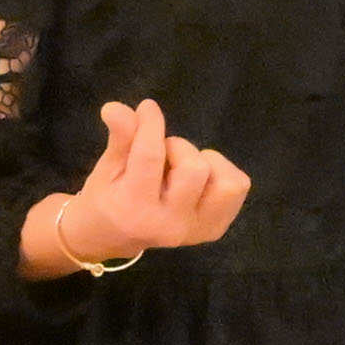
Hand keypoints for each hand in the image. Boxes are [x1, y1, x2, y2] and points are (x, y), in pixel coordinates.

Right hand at [29, 96, 251, 271]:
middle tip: (162, 155)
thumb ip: (120, 138)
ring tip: (183, 168)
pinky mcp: (213, 229)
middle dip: (177, 148)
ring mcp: (196, 231)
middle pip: (194, 169)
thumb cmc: (108, 198)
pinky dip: (221, 173)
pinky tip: (199, 179)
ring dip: (206, 163)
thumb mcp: (107, 167)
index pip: (150, 158)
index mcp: (135, 209)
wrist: (113, 237)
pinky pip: (236, 188)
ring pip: (225, 184)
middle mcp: (170, 225)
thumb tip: (115, 107)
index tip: (148, 107)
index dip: (151, 125)